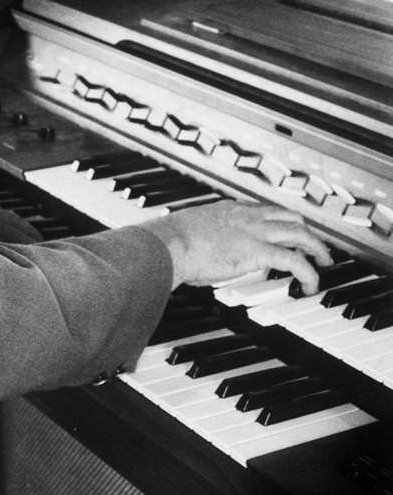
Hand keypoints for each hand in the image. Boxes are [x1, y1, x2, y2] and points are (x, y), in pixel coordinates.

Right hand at [144, 199, 332, 293]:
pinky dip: (308, 273)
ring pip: (300, 233)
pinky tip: (311, 284)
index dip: (281, 221)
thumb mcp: (190, 231)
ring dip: (317, 248)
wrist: (169, 243)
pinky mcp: (257, 251)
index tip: (286, 232)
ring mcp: (254, 232)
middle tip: (314, 246)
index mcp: (230, 210)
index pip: (266, 210)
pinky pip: (295, 261)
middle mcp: (246, 216)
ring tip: (324, 263)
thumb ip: (202, 237)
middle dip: (307, 231)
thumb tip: (197, 251)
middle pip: (290, 216)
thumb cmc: (171, 241)